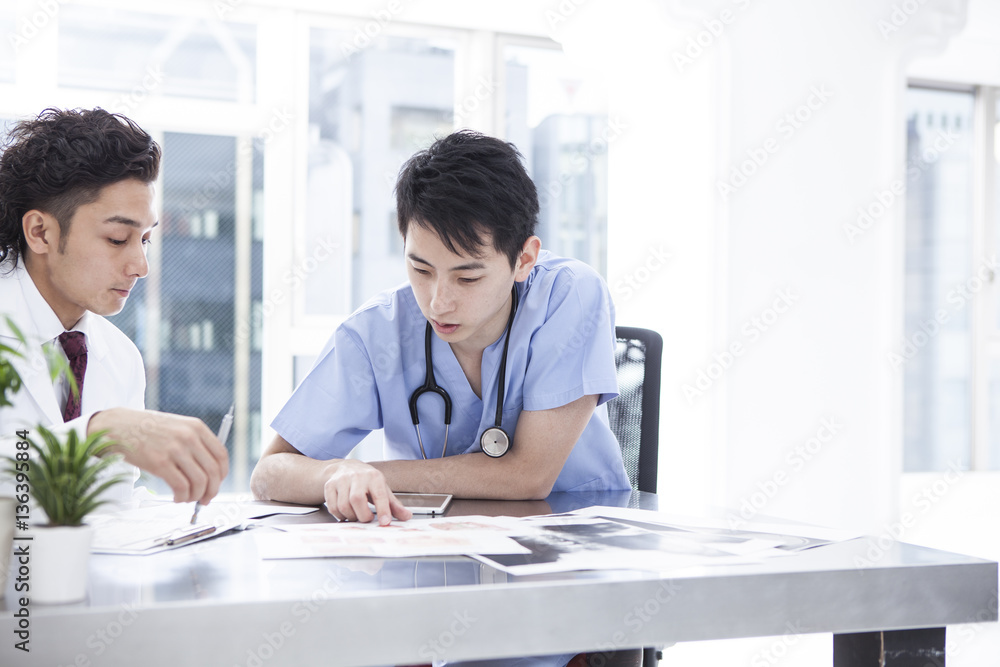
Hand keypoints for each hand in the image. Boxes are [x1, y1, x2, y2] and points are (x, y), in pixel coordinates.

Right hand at [88, 408, 228, 503]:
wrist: (118, 426)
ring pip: (199, 482)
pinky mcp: (160, 463)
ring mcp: (175, 450)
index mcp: (197, 427)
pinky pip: (181, 487)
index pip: (221, 455)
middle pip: (213, 471)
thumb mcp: (177, 426)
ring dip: (196, 496)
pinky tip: (177, 498)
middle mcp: (189, 437)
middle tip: (205, 499)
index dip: (222, 474)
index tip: (217, 484)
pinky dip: (182, 497)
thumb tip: (208, 471)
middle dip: (212, 490)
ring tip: (187, 499)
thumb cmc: (146, 428)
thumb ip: (194, 442)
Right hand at [323, 459, 411, 525]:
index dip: (382, 509)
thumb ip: (394, 505)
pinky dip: (340, 515)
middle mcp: (357, 476)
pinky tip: (346, 513)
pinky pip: (333, 507)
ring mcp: (341, 480)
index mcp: (374, 477)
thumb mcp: (383, 489)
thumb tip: (407, 516)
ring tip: (357, 515)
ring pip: (343, 505)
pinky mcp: (330, 486)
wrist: (346, 467)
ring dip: (351, 517)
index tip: (385, 522)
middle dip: (363, 515)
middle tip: (367, 519)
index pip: (379, 494)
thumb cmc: (367, 480)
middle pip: (356, 500)